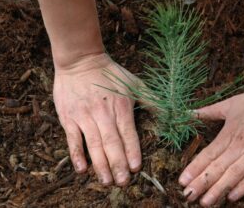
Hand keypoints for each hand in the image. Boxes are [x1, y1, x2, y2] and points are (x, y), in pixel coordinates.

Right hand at [53, 53, 140, 185]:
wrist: (80, 60)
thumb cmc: (111, 73)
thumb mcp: (134, 83)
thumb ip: (152, 100)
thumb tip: (173, 112)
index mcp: (121, 106)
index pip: (128, 133)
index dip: (132, 151)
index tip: (136, 168)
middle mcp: (103, 113)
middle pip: (111, 143)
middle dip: (118, 164)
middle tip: (123, 182)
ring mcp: (84, 116)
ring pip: (94, 145)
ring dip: (100, 164)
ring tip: (107, 181)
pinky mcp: (69, 117)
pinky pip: (73, 139)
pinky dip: (77, 155)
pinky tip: (82, 169)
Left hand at [179, 81, 243, 205]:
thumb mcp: (231, 103)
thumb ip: (209, 111)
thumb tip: (189, 113)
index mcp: (229, 133)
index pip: (208, 154)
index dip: (194, 168)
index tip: (182, 181)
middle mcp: (240, 145)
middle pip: (217, 168)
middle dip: (201, 183)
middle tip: (188, 196)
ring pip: (234, 174)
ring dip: (218, 189)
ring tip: (205, 202)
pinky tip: (232, 197)